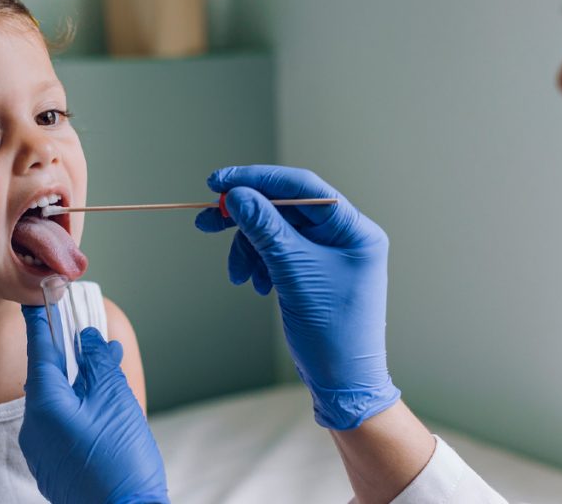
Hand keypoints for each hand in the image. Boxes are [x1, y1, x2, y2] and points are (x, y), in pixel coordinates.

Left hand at [19, 305, 168, 503]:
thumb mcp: (115, 400)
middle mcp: (35, 428)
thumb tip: (89, 340)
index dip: (41, 323)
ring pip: (58, 404)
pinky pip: (62, 427)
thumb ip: (99, 363)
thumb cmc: (121, 462)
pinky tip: (104, 407)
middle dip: (72, 358)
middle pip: (49, 378)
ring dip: (81, 385)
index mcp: (45, 406)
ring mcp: (42, 452)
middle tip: (90, 338)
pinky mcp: (54, 468)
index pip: (39, 352)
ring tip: (109, 372)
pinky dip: (80, 410)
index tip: (37, 300)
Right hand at [195, 165, 399, 429]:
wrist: (341, 382)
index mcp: (354, 230)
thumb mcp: (294, 274)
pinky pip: (276, 253)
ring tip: (238, 276)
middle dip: (246, 217)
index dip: (258, 179)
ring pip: (275, 232)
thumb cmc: (332, 332)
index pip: (302, 187)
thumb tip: (239, 195)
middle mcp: (343, 236)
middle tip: (208, 220)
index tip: (219, 182)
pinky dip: (258, 264)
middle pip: (285, 208)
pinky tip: (254, 284)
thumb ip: (266, 229)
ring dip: (249, 248)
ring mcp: (328, 254)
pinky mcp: (312, 271)